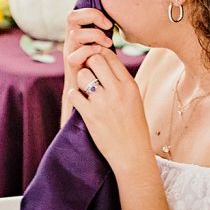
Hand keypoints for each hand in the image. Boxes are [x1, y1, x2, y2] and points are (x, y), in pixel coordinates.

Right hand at [62, 7, 113, 92]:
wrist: (87, 96)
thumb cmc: (100, 72)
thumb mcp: (104, 51)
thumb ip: (107, 38)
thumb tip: (125, 24)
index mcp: (79, 35)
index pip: (78, 13)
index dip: (93, 12)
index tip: (109, 22)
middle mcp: (72, 42)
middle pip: (71, 17)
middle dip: (92, 16)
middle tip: (108, 27)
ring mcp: (70, 54)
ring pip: (75, 34)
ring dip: (94, 35)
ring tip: (107, 44)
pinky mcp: (71, 68)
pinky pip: (75, 55)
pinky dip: (90, 51)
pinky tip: (100, 53)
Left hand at [68, 48, 151, 173]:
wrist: (132, 154)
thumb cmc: (134, 128)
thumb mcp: (135, 100)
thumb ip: (122, 83)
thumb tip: (106, 66)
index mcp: (130, 85)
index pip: (110, 57)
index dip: (100, 56)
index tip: (96, 63)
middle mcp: (117, 90)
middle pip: (95, 60)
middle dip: (88, 64)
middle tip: (88, 74)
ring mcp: (103, 102)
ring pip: (82, 74)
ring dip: (80, 81)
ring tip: (85, 91)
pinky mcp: (90, 114)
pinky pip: (73, 94)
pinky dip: (74, 96)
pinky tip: (80, 103)